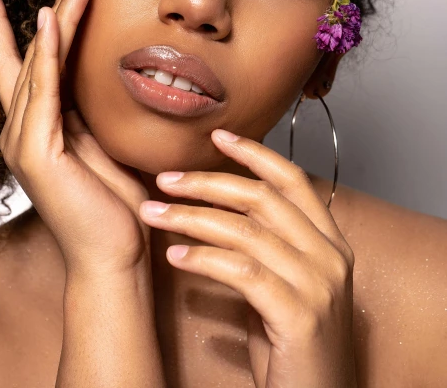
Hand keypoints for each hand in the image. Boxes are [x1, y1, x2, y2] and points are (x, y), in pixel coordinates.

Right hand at [0, 0, 151, 275]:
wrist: (116, 254)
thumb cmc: (114, 204)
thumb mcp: (102, 142)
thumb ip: (87, 109)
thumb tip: (97, 72)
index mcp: (37, 126)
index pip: (19, 64)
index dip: (6, 25)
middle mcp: (22, 129)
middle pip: (32, 54)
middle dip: (55, 8)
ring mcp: (24, 140)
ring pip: (39, 64)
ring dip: (59, 18)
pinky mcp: (37, 152)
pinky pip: (43, 91)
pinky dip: (45, 54)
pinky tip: (49, 23)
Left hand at [139, 129, 356, 387]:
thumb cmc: (293, 347)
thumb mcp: (284, 285)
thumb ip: (265, 246)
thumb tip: (214, 209)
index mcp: (329, 242)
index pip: (292, 180)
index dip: (253, 153)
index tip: (216, 136)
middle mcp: (330, 256)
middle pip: (262, 199)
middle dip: (208, 183)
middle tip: (165, 179)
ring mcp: (318, 284)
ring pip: (245, 231)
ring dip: (192, 218)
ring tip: (154, 213)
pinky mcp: (299, 315)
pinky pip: (242, 271)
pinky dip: (204, 258)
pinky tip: (176, 256)